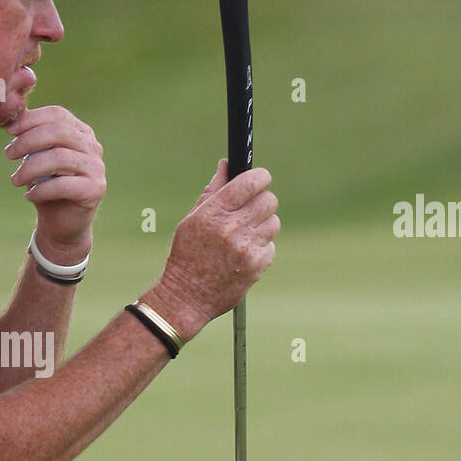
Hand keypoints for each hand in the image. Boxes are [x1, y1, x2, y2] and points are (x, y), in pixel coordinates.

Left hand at [2, 106, 104, 261]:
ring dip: (30, 168)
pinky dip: (41, 190)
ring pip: (59, 158)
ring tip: (14, 179)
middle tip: (8, 154)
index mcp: (80, 132)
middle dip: (28, 141)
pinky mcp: (94, 190)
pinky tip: (29, 196)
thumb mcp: (36, 158)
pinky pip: (63, 185)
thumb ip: (30, 138)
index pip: (57, 114)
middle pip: (58, 132)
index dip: (31, 119)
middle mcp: (92, 147)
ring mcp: (96, 168)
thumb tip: (9, 118)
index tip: (8, 130)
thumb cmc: (47, 186)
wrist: (61, 223)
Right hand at [146, 158, 279, 340]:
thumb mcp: (192, 219)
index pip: (250, 181)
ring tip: (245, 235)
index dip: (260, 177)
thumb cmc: (186, 255)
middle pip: (269, 200)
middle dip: (262, 201)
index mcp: (213, 212)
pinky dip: (261, 248)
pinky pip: (271, 246)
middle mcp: (231, 228)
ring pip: (274, 222)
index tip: (260, 179)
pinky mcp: (256, 266)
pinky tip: (243, 255)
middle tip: (252, 209)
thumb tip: (227, 164)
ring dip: (263, 225)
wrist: (186, 297)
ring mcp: (246, 248)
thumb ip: (213, 190)